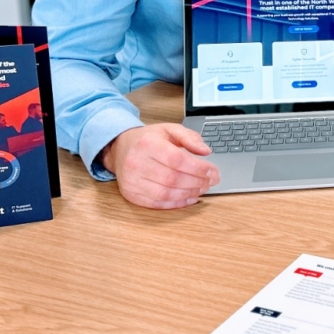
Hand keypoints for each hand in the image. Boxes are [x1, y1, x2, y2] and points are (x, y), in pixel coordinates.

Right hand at [102, 124, 219, 209]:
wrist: (120, 148)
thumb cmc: (148, 140)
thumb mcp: (169, 130)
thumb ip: (190, 138)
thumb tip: (206, 151)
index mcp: (147, 144)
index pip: (177, 160)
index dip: (199, 168)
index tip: (213, 171)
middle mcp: (136, 162)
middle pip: (173, 179)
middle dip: (197, 182)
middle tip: (211, 182)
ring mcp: (131, 180)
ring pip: (166, 193)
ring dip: (189, 194)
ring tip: (202, 189)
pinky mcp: (130, 194)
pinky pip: (157, 204)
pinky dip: (176, 204)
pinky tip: (190, 198)